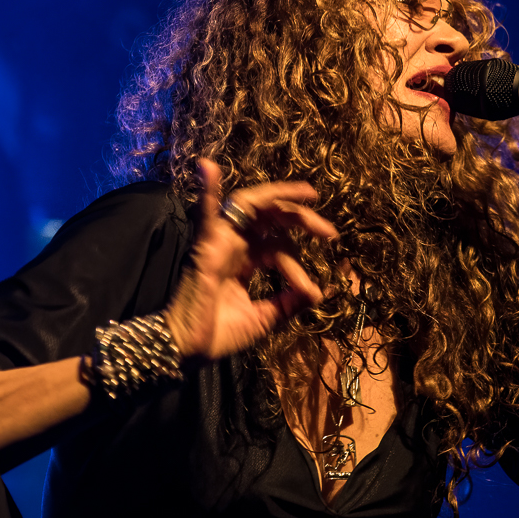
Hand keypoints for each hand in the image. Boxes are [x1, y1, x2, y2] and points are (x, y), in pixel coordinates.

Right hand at [164, 158, 338, 360]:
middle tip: (329, 232)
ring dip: (280, 197)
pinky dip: (206, 189)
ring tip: (308, 194)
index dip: (298, 265)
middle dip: (301, 219)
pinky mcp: (206, 247)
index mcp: (245, 262)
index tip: (311, 290)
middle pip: (270, 218)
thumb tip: (318, 292)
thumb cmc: (219, 335)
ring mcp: (219, 243)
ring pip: (250, 206)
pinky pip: (206, 213)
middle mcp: (233, 246)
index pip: (278, 246)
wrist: (189, 351)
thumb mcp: (265, 318)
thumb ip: (288, 302)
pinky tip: (208, 166)